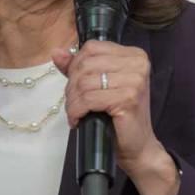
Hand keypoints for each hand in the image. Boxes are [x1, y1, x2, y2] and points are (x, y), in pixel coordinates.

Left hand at [50, 40, 159, 176]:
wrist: (137, 146)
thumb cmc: (118, 115)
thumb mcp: (99, 85)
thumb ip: (78, 67)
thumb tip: (56, 52)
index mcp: (133, 55)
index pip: (91, 48)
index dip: (75, 65)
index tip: (74, 84)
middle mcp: (137, 64)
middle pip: (85, 64)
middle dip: (72, 85)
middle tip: (73, 103)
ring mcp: (135, 80)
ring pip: (84, 82)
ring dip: (72, 101)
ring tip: (75, 112)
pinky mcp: (128, 98)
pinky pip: (88, 99)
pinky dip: (77, 111)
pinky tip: (77, 120)